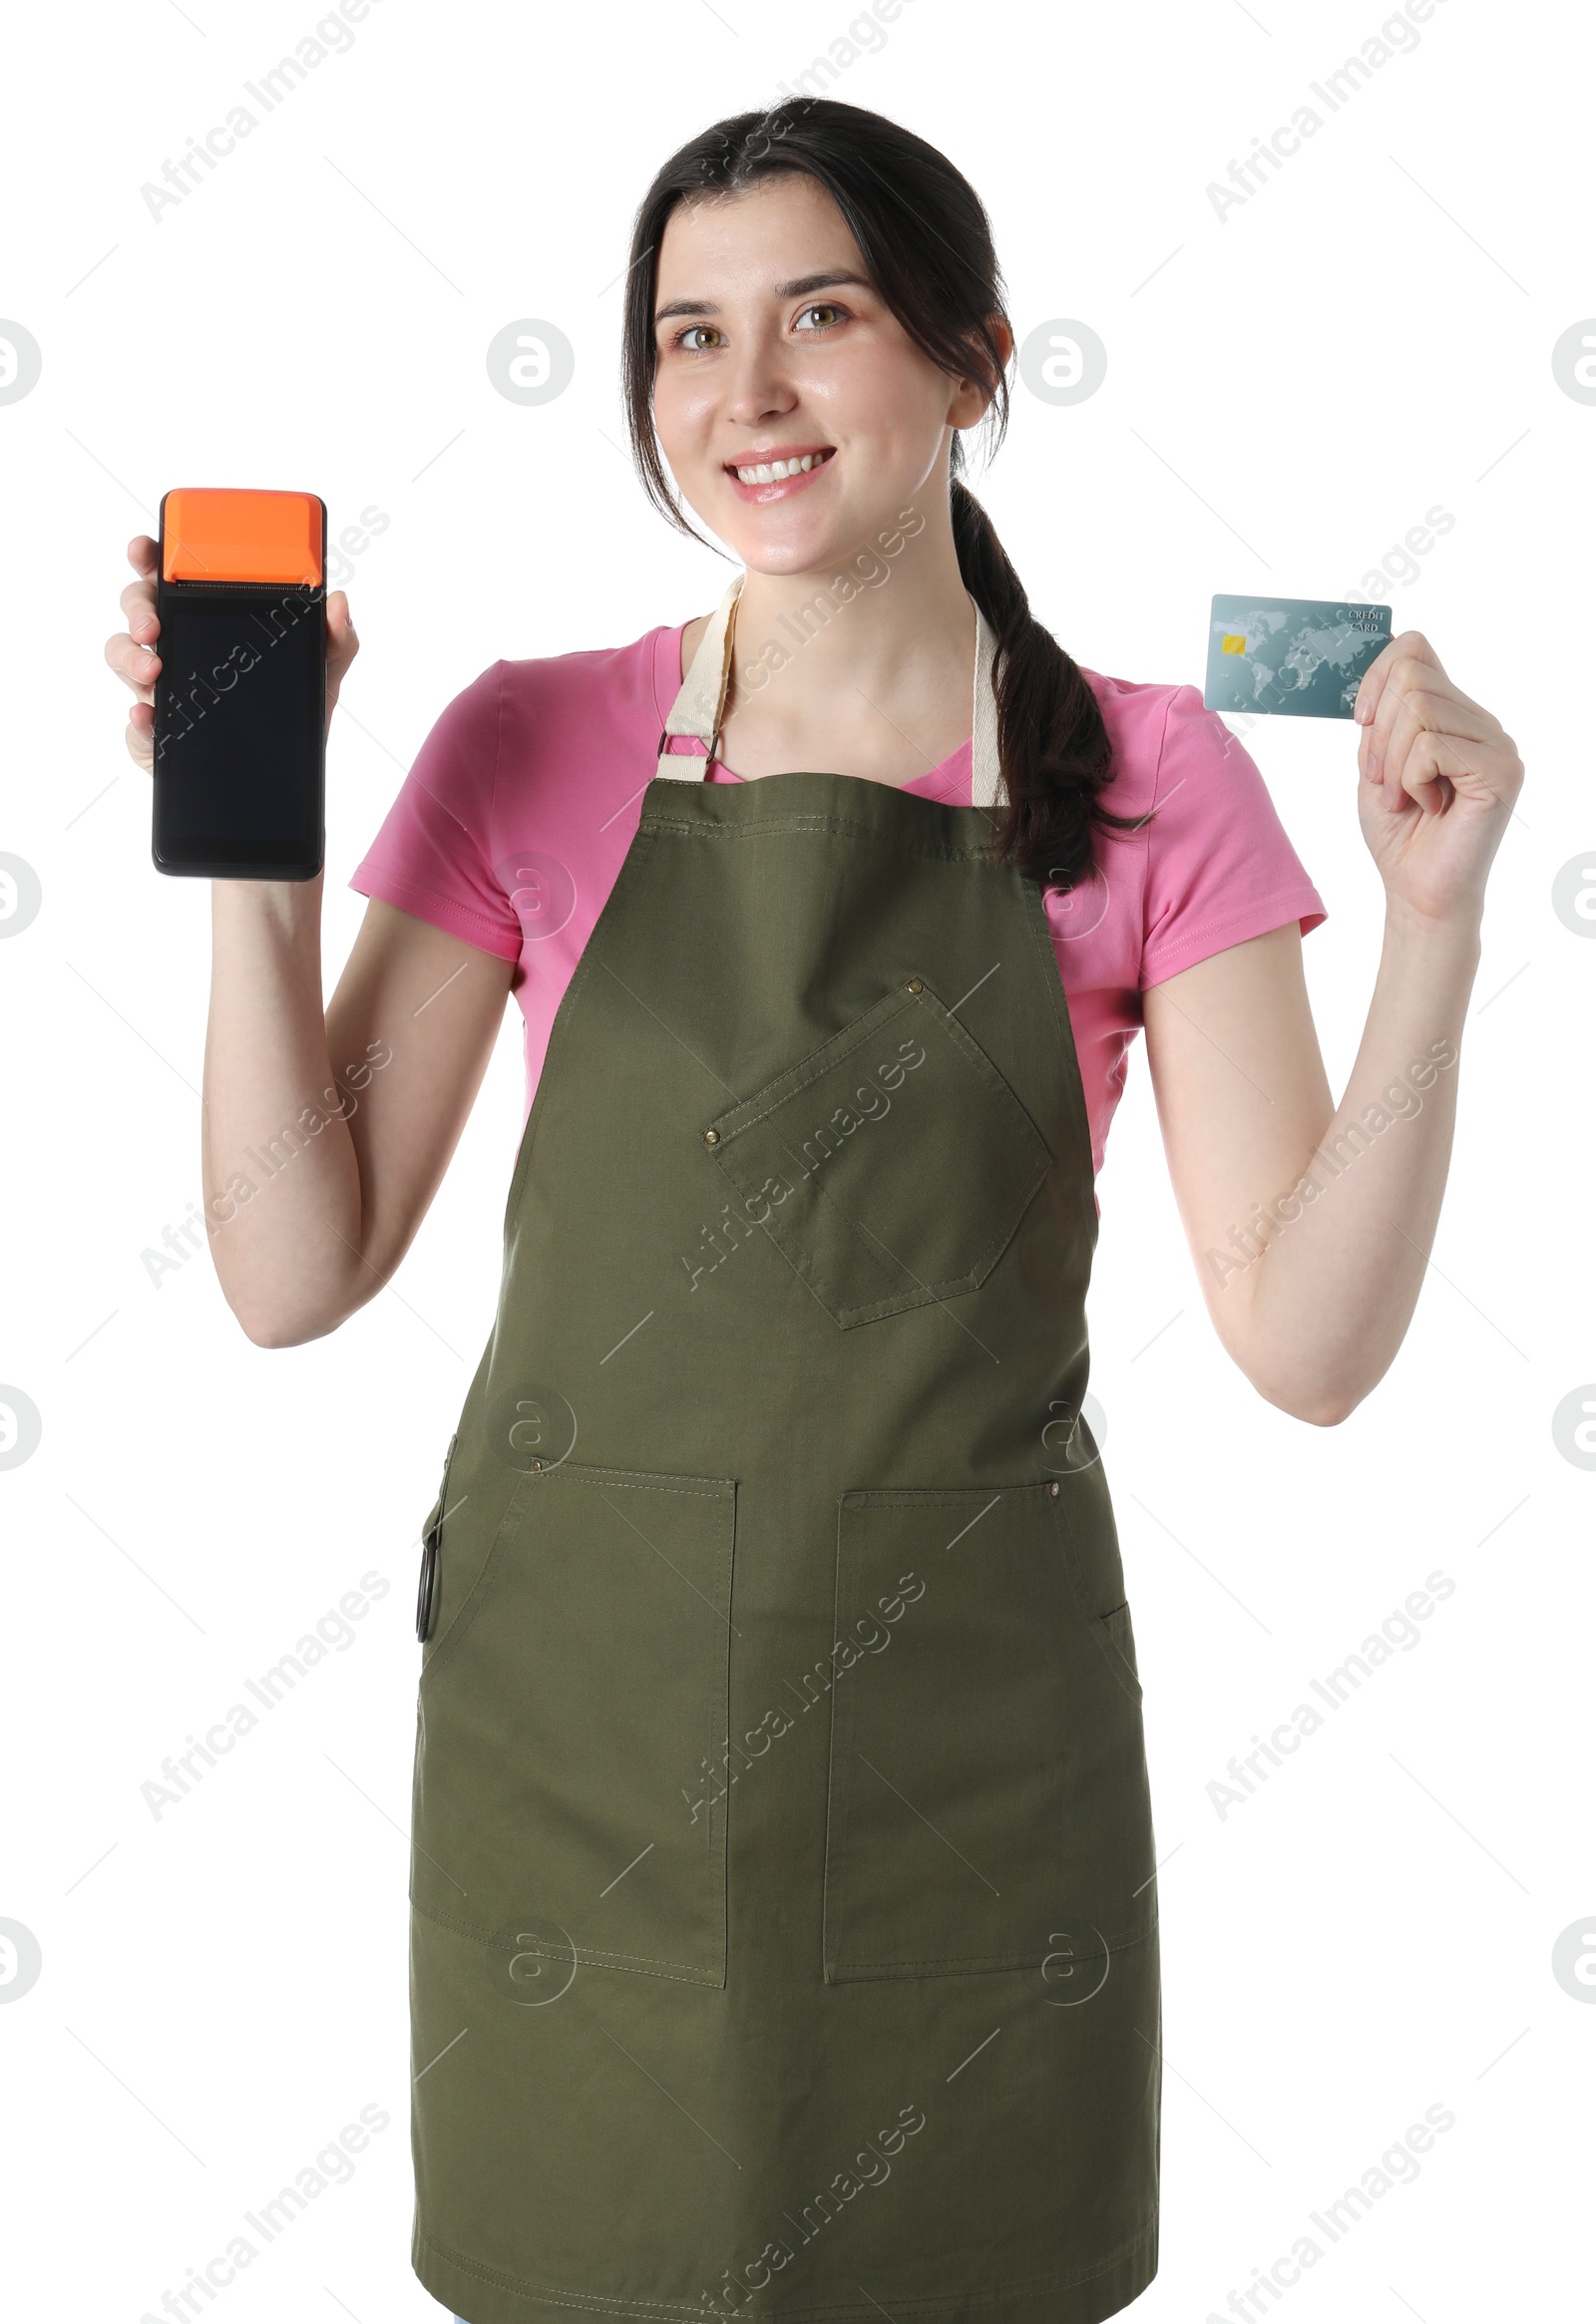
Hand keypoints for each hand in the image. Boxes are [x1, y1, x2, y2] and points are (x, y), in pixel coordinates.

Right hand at [106, 533, 359, 771]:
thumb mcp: (323, 673)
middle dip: (137, 608)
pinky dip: (139, 721)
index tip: (145, 548)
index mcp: (208, 618)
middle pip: (137, 607)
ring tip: (154, 671)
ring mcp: (159, 686)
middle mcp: (177, 644)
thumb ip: (336, 639)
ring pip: (122, 655)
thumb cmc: (292, 715)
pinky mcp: (154, 731)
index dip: (150, 555)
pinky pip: (135, 723)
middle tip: (152, 625)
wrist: (278, 778)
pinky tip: (150, 718)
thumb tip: (338, 603)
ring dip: (130, 657)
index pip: (171, 575)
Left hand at [1352, 630, 1522, 928]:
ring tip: (1404, 799)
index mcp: (1452, 713)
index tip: (1361, 721)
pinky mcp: (1500, 771)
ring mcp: (1496, 744)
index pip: (1414, 648)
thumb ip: (1381, 716)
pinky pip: (1432, 747)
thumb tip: (1382, 662)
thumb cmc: (1399, 834)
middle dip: (1378, 733)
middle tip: (1383, 781)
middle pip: (1412, 678)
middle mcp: (1480, 722)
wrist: (1417, 891)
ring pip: (1419, 710)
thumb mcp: (1375, 763)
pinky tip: (1428, 806)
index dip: (1376, 675)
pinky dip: (1410, 780)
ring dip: (1392, 762)